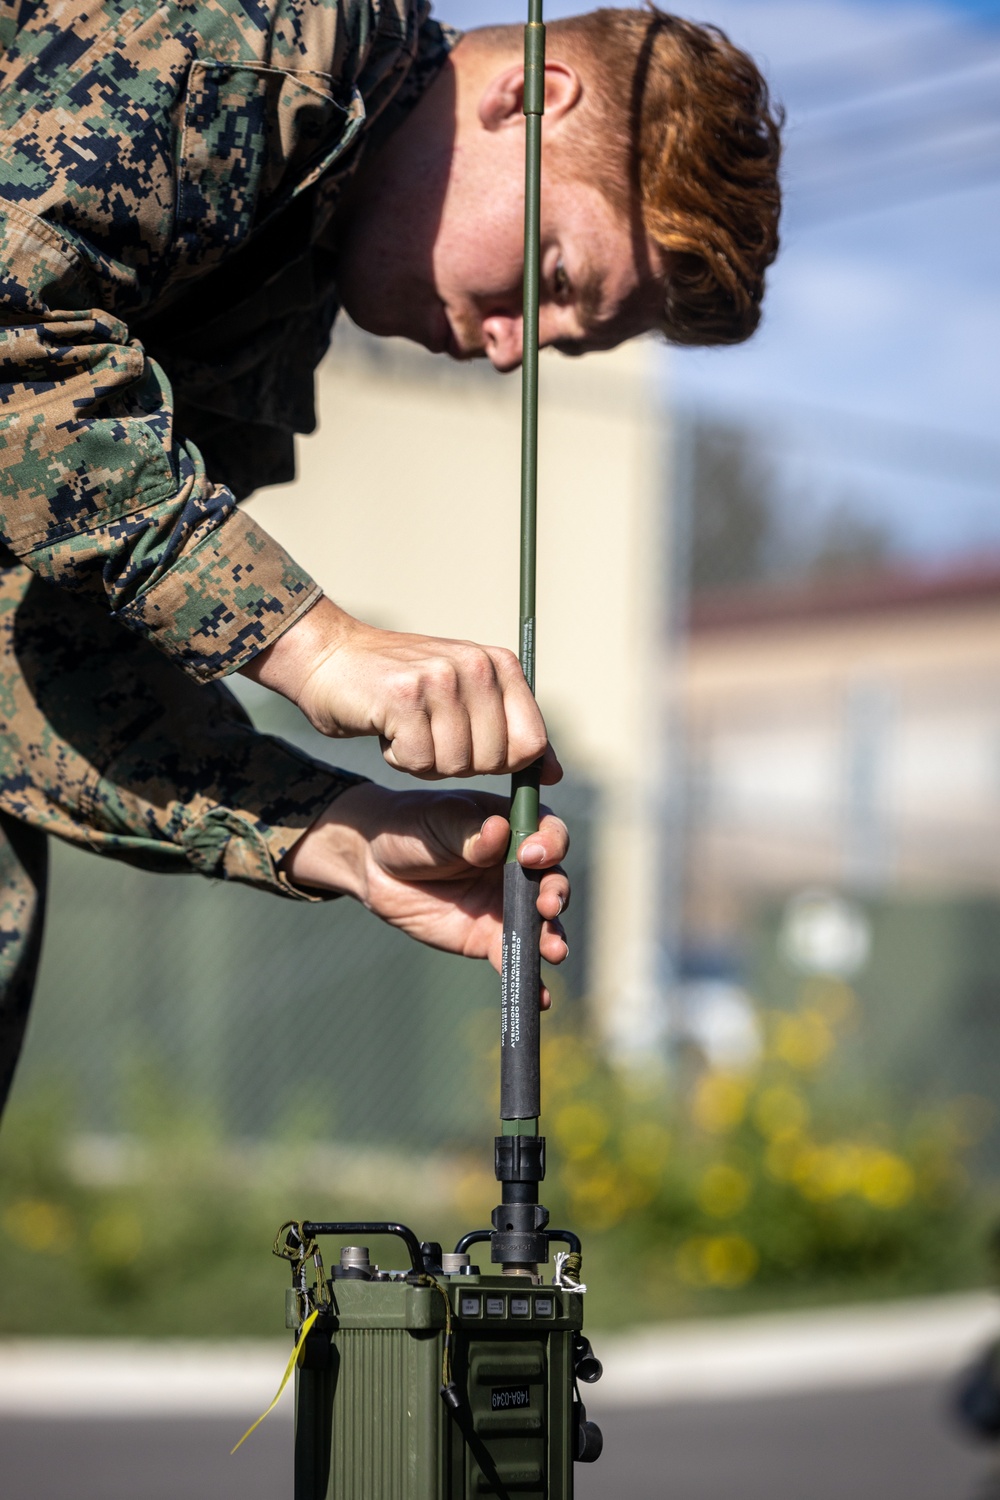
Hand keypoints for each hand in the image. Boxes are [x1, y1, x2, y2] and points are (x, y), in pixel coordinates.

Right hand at [242, 597, 561, 782]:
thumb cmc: (401, 688)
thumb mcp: (466, 699)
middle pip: (494, 761)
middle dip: (457, 762)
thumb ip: (511, 732)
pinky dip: (399, 757)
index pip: (532, 743)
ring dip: (425, 760)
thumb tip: (554, 773)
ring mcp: (441, 678)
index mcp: (500, 664)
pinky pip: (418, 761)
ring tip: (406, 726)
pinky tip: (387, 727)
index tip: (469, 747)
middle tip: (428, 732)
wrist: (330, 658)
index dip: (502, 762)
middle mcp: (476, 665)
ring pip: (455, 764)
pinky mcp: (404, 696)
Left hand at [280, 783, 568, 1004]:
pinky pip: (514, 958)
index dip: (550, 844)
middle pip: (553, 880)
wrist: (376, 867)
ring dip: (552, 937)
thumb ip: (469, 832)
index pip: (548, 834)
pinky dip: (530, 980)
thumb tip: (497, 831)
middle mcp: (520, 868)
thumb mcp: (438, 820)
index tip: (530, 855)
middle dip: (556, 894)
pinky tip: (540, 998)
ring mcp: (507, 905)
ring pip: (541, 923)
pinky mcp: (490, 939)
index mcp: (514, 828)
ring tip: (554, 950)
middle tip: (547, 905)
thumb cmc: (412, 829)